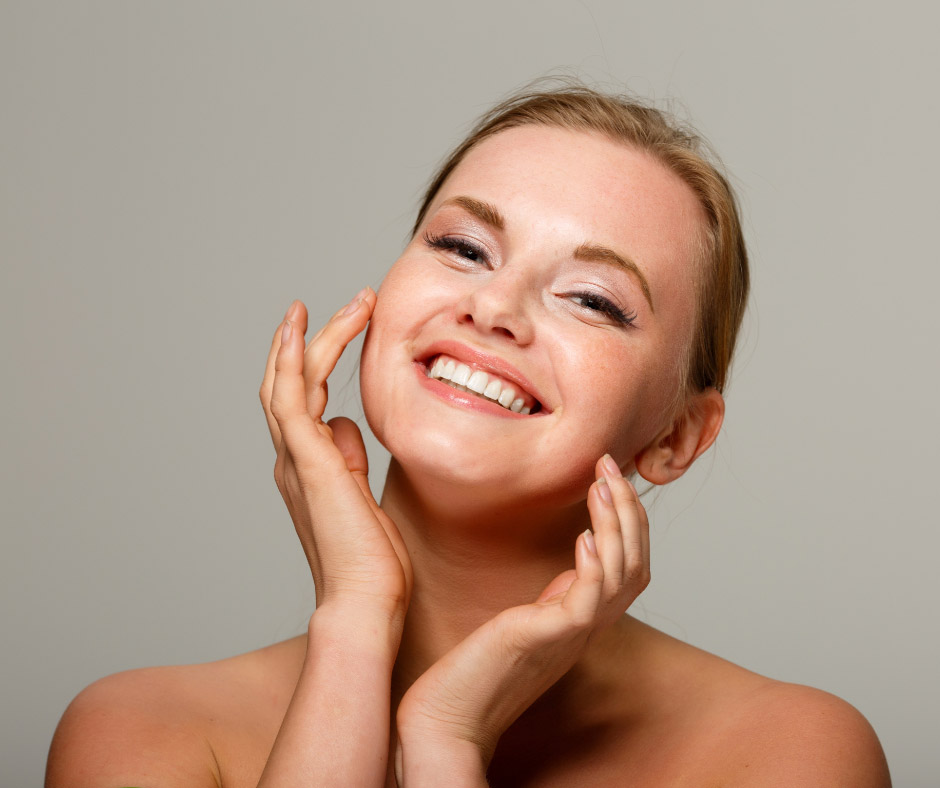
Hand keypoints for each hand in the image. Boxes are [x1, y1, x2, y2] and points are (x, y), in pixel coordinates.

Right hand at [259, 292, 412, 621]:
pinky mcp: (309, 462)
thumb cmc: (372, 562)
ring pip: (289, 382)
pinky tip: (302, 328)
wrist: (366, 604)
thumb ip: (349, 461)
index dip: (314, 362)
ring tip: (343, 303)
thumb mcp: (363, 498)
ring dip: (310, 338)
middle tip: (347, 304)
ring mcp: (296, 460)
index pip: (303, 401)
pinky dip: (292, 360)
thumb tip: (345, 427)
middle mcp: (294, 460)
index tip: (343, 329)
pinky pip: (291, 398)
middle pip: (289, 383)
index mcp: (308, 468)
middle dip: (312, 340)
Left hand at [394, 455, 648, 782]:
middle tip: (609, 465)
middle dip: (628, 510)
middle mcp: (587, 627)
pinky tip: (584, 536)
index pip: (628, 564)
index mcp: (584, 618)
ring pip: (620, 576)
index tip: (607, 475)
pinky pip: (587, 601)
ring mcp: (572, 635)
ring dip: (615, 525)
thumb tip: (577, 554)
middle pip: (636, 564)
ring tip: (602, 485)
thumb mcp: (529, 620)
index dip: (627, 519)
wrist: (449, 716)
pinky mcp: (548, 640)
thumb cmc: (479, 668)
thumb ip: (557, 593)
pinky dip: (593, 564)